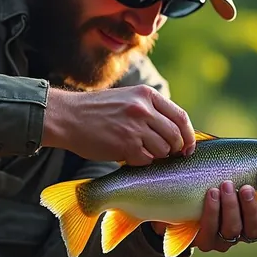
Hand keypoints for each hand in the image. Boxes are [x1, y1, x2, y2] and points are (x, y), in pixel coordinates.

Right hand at [42, 85, 195, 165]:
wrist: (67, 117)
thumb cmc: (97, 111)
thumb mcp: (128, 98)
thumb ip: (150, 110)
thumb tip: (175, 131)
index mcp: (147, 95)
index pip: (180, 117)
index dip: (189, 135)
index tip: (188, 147)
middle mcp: (144, 109)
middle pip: (175, 135)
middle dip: (175, 149)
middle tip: (167, 154)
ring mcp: (136, 127)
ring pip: (163, 149)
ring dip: (156, 155)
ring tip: (141, 151)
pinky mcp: (126, 145)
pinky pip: (146, 160)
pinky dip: (142, 161)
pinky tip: (129, 155)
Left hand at [152, 180, 256, 252]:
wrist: (182, 194)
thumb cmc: (216, 176)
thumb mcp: (236, 171)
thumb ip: (251, 168)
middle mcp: (243, 232)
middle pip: (255, 231)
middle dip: (251, 209)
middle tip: (245, 188)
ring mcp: (224, 238)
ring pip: (233, 231)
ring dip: (230, 207)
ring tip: (225, 185)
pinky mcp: (205, 240)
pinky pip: (210, 233)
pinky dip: (212, 212)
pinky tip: (211, 194)